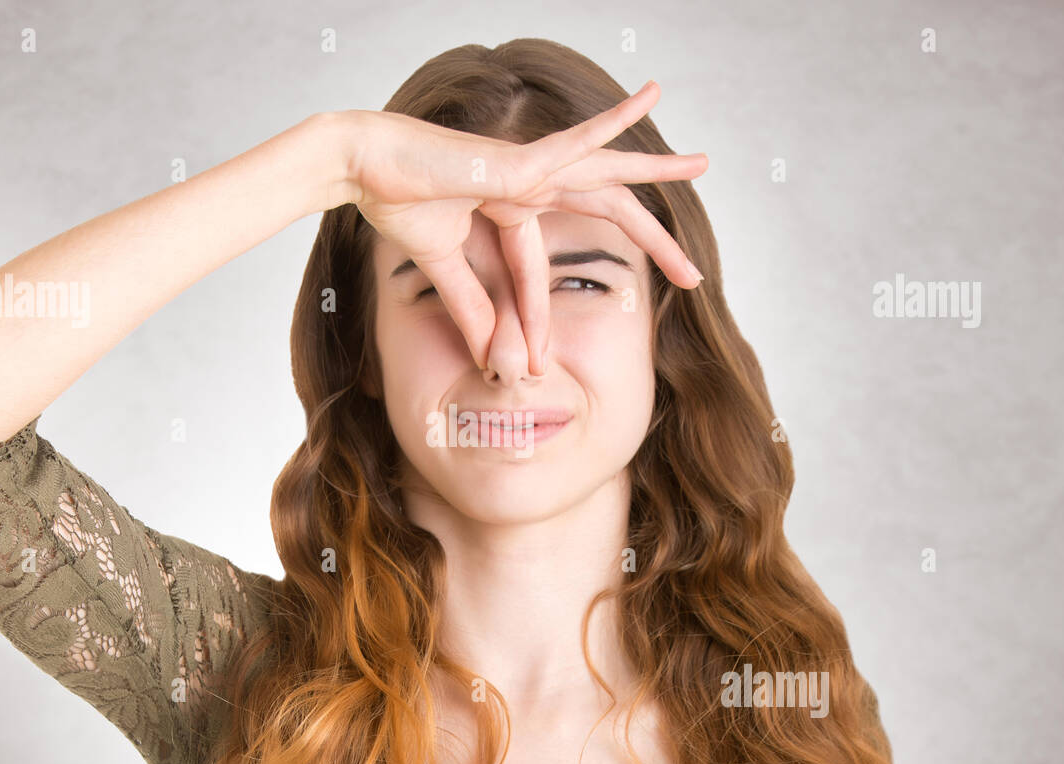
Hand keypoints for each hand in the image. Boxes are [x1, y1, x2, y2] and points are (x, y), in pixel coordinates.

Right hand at [340, 81, 706, 373]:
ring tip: (702, 163)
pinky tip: (647, 98)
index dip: (543, 317)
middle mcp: (531, 180)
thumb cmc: (395, 199)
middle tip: (693, 275)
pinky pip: (574, 141)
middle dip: (654, 241)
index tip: (540, 365)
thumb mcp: (443, 263)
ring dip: (656, 169)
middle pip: (606, 210)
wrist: (361, 166)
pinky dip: (611, 123)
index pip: (545, 265)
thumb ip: (470, 302)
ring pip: (608, 172)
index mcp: (512, 204)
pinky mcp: (518, 158)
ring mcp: (528, 165)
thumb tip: (491, 354)